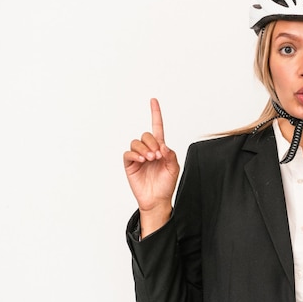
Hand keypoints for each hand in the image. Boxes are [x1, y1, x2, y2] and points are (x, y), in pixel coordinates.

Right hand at [124, 98, 179, 235]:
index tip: (153, 101)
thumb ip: (171, 154)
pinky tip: (141, 160)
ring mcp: (138, 157)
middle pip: (146, 135)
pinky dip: (134, 154)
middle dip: (152, 142)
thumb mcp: (174, 168)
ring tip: (150, 159)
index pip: (157, 127)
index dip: (155, 114)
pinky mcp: (130, 164)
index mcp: (160, 148)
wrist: (157, 200)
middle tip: (157, 155)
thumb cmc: (166, 184)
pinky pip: (128, 153)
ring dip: (144, 148)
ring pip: (136, 142)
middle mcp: (148, 150)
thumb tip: (162, 145)